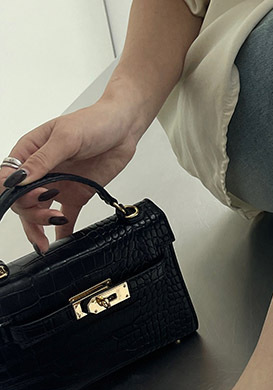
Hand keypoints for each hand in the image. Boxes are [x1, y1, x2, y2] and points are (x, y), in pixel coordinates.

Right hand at [1, 97, 142, 253]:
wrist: (123, 129)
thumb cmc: (94, 123)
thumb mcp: (66, 138)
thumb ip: (43, 160)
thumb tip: (21, 178)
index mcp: (29, 151)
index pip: (9, 177)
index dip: (14, 192)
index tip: (30, 198)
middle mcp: (40, 171)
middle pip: (22, 199)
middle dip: (30, 212)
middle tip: (50, 215)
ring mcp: (57, 184)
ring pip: (38, 210)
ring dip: (40, 225)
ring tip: (47, 240)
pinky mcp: (76, 194)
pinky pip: (65, 217)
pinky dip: (61, 231)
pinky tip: (57, 244)